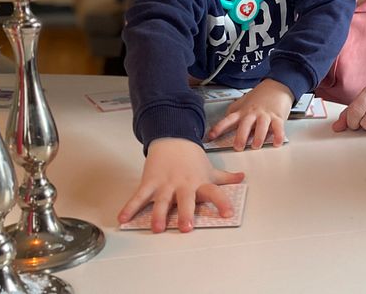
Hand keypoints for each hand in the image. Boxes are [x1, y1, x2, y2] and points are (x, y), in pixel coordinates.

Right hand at [117, 137, 244, 232]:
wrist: (172, 138)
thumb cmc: (192, 158)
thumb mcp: (209, 168)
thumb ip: (225, 177)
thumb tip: (242, 177)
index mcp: (199, 182)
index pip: (214, 193)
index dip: (222, 203)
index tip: (228, 214)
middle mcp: (183, 184)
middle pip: (185, 200)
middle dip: (186, 214)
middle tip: (186, 228)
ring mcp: (165, 184)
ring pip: (161, 201)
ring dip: (158, 215)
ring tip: (157, 228)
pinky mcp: (149, 182)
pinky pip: (139, 196)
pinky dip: (130, 207)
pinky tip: (123, 218)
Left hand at [206, 79, 292, 150]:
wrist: (277, 86)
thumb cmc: (260, 96)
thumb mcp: (244, 102)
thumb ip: (234, 111)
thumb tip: (223, 120)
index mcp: (243, 111)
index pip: (228, 119)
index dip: (219, 128)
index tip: (210, 136)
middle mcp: (253, 113)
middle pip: (245, 124)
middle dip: (241, 136)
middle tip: (238, 147)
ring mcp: (265, 115)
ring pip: (261, 126)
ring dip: (258, 137)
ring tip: (256, 146)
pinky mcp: (277, 116)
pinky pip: (278, 127)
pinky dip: (278, 135)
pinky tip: (276, 143)